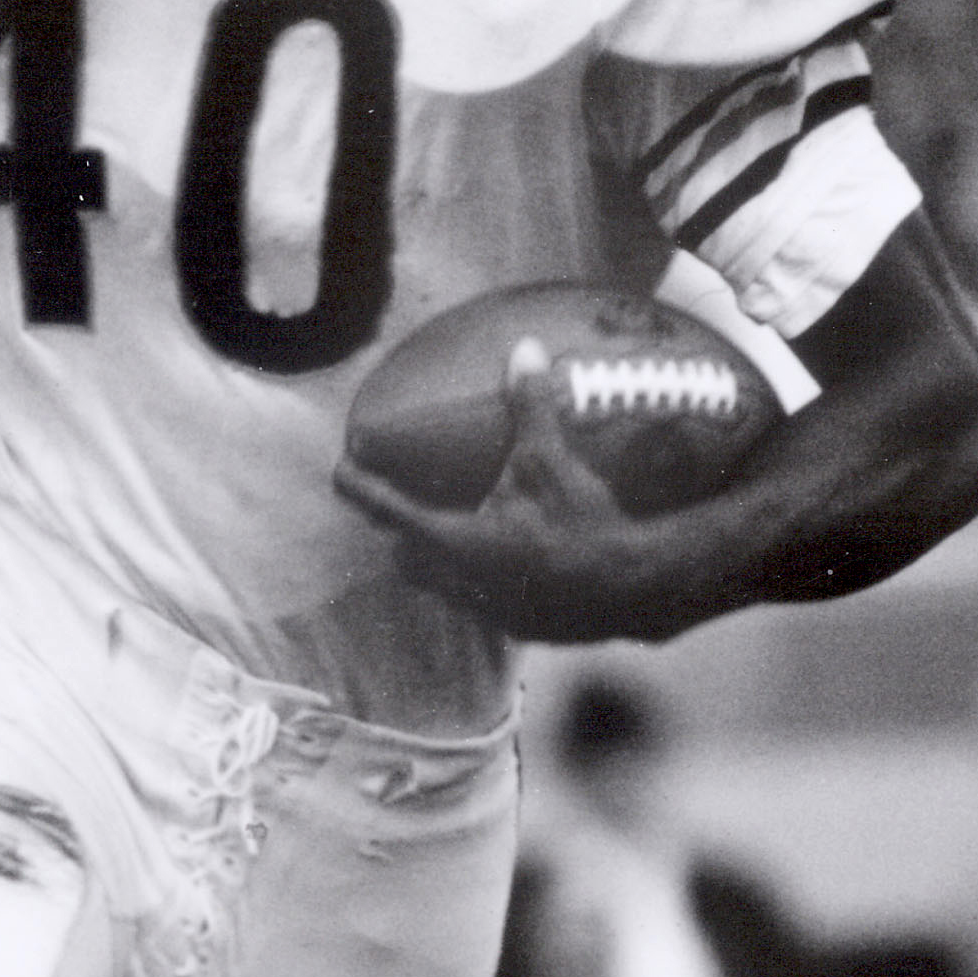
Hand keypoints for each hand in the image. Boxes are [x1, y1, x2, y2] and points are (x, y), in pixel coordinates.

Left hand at [338, 341, 681, 641]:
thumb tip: (523, 350)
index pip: (389, 511)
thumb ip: (529, 407)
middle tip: (395, 506)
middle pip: (407, 559)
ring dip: (436, 561)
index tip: (341, 472)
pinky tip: (504, 563)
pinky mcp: (521, 626)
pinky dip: (480, 580)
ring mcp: (490, 611)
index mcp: (454, 542)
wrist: (637, 588)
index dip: (361, 490)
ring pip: (443, 586)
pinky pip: (483, 601)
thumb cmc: (583, 522)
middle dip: (397, 534)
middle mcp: (461, 582)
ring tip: (447, 533)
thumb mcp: (550, 459)